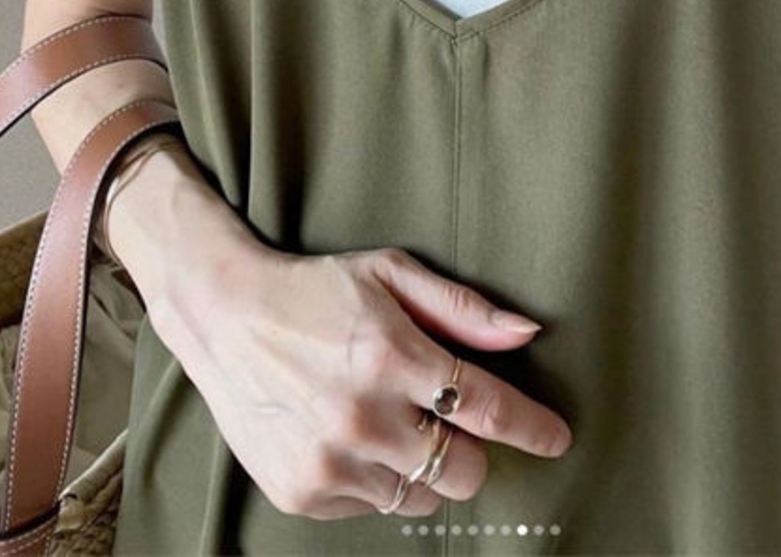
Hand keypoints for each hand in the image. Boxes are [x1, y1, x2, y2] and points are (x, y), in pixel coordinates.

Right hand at [152, 232, 573, 520]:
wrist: (224, 315)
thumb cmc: (316, 289)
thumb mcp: (390, 274)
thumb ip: (462, 308)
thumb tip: (526, 333)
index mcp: (392, 356)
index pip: (487, 408)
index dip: (531, 427)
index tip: (557, 437)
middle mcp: (363, 417)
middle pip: (463, 470)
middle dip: (470, 448)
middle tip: (446, 417)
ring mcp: (330, 462)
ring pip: (421, 496)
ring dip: (422, 465)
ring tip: (389, 420)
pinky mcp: (302, 493)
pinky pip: (372, 506)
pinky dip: (376, 478)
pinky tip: (350, 435)